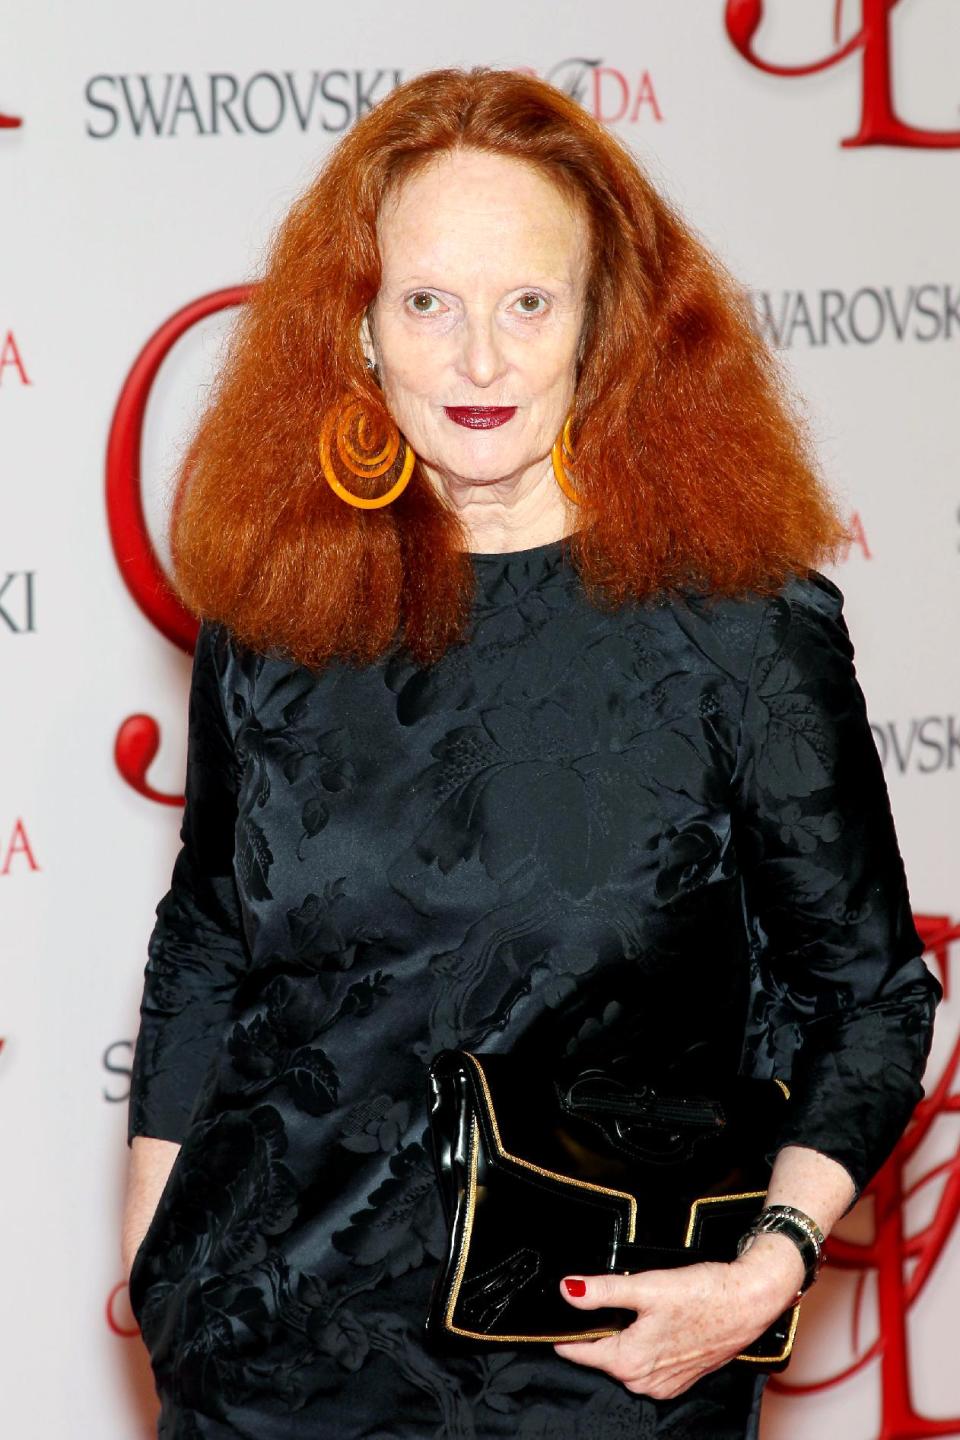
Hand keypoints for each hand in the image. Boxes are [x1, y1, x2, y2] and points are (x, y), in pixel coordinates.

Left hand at [554, 1235, 803, 1399]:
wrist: (749, 1301)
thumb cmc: (705, 1295)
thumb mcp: (646, 1286)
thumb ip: (602, 1290)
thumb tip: (568, 1290)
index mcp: (631, 1361)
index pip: (581, 1352)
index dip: (566, 1334)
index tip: (555, 1322)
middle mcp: (645, 1381)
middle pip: (604, 1355)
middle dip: (600, 1330)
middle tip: (607, 1300)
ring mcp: (665, 1382)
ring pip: (626, 1360)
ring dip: (624, 1337)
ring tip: (638, 1308)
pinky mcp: (681, 1376)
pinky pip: (649, 1364)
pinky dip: (647, 1345)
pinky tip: (658, 1322)